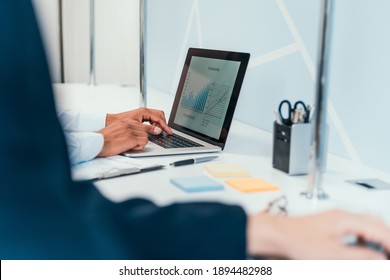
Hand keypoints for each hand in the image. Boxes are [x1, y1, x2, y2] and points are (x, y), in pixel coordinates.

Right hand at [97, 119, 161, 156]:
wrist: (98, 143)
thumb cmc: (104, 139)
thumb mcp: (115, 130)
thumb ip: (125, 130)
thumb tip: (133, 136)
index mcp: (124, 121)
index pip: (140, 124)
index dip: (145, 130)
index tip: (151, 131)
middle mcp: (128, 124)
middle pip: (145, 129)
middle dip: (143, 137)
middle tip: (137, 142)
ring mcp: (131, 130)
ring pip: (146, 136)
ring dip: (140, 142)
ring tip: (131, 145)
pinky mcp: (131, 138)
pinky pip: (144, 141)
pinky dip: (140, 146)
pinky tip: (132, 147)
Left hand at [106, 108, 172, 134]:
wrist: (111, 122)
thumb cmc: (120, 122)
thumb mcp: (136, 126)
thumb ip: (148, 129)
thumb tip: (158, 130)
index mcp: (144, 111)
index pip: (159, 117)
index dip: (165, 125)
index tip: (169, 132)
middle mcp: (144, 111)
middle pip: (160, 115)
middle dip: (163, 124)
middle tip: (163, 132)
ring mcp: (143, 114)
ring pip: (156, 118)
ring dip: (158, 125)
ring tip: (156, 132)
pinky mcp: (141, 118)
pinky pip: (152, 120)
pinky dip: (154, 125)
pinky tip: (152, 131)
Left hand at [246, 210, 389, 258]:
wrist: (277, 234)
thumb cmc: (297, 240)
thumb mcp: (333, 255)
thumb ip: (360, 257)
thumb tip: (379, 259)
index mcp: (345, 219)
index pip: (379, 230)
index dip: (389, 243)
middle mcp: (341, 215)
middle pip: (374, 222)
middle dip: (386, 237)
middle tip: (388, 251)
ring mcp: (334, 217)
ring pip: (365, 223)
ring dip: (375, 237)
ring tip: (379, 251)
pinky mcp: (329, 223)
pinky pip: (353, 226)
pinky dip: (363, 236)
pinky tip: (361, 247)